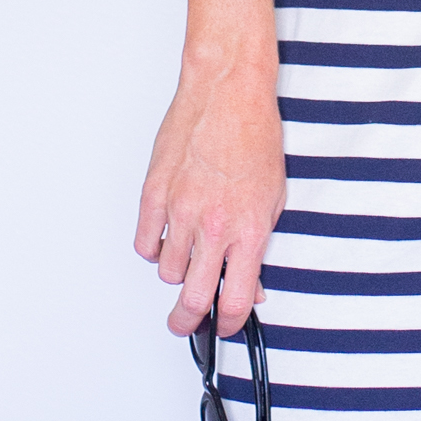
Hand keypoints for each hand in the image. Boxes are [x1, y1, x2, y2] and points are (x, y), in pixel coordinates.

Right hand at [135, 58, 285, 336]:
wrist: (227, 94)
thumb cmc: (254, 138)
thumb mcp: (274, 198)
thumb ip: (260, 246)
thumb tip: (253, 284)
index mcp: (249, 230)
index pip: (238, 299)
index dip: (231, 323)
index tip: (227, 326)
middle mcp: (213, 225)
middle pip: (194, 298)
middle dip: (189, 320)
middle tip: (186, 323)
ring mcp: (180, 211)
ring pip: (167, 272)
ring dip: (177, 272)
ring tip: (186, 258)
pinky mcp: (154, 195)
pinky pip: (145, 243)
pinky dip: (154, 246)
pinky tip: (167, 237)